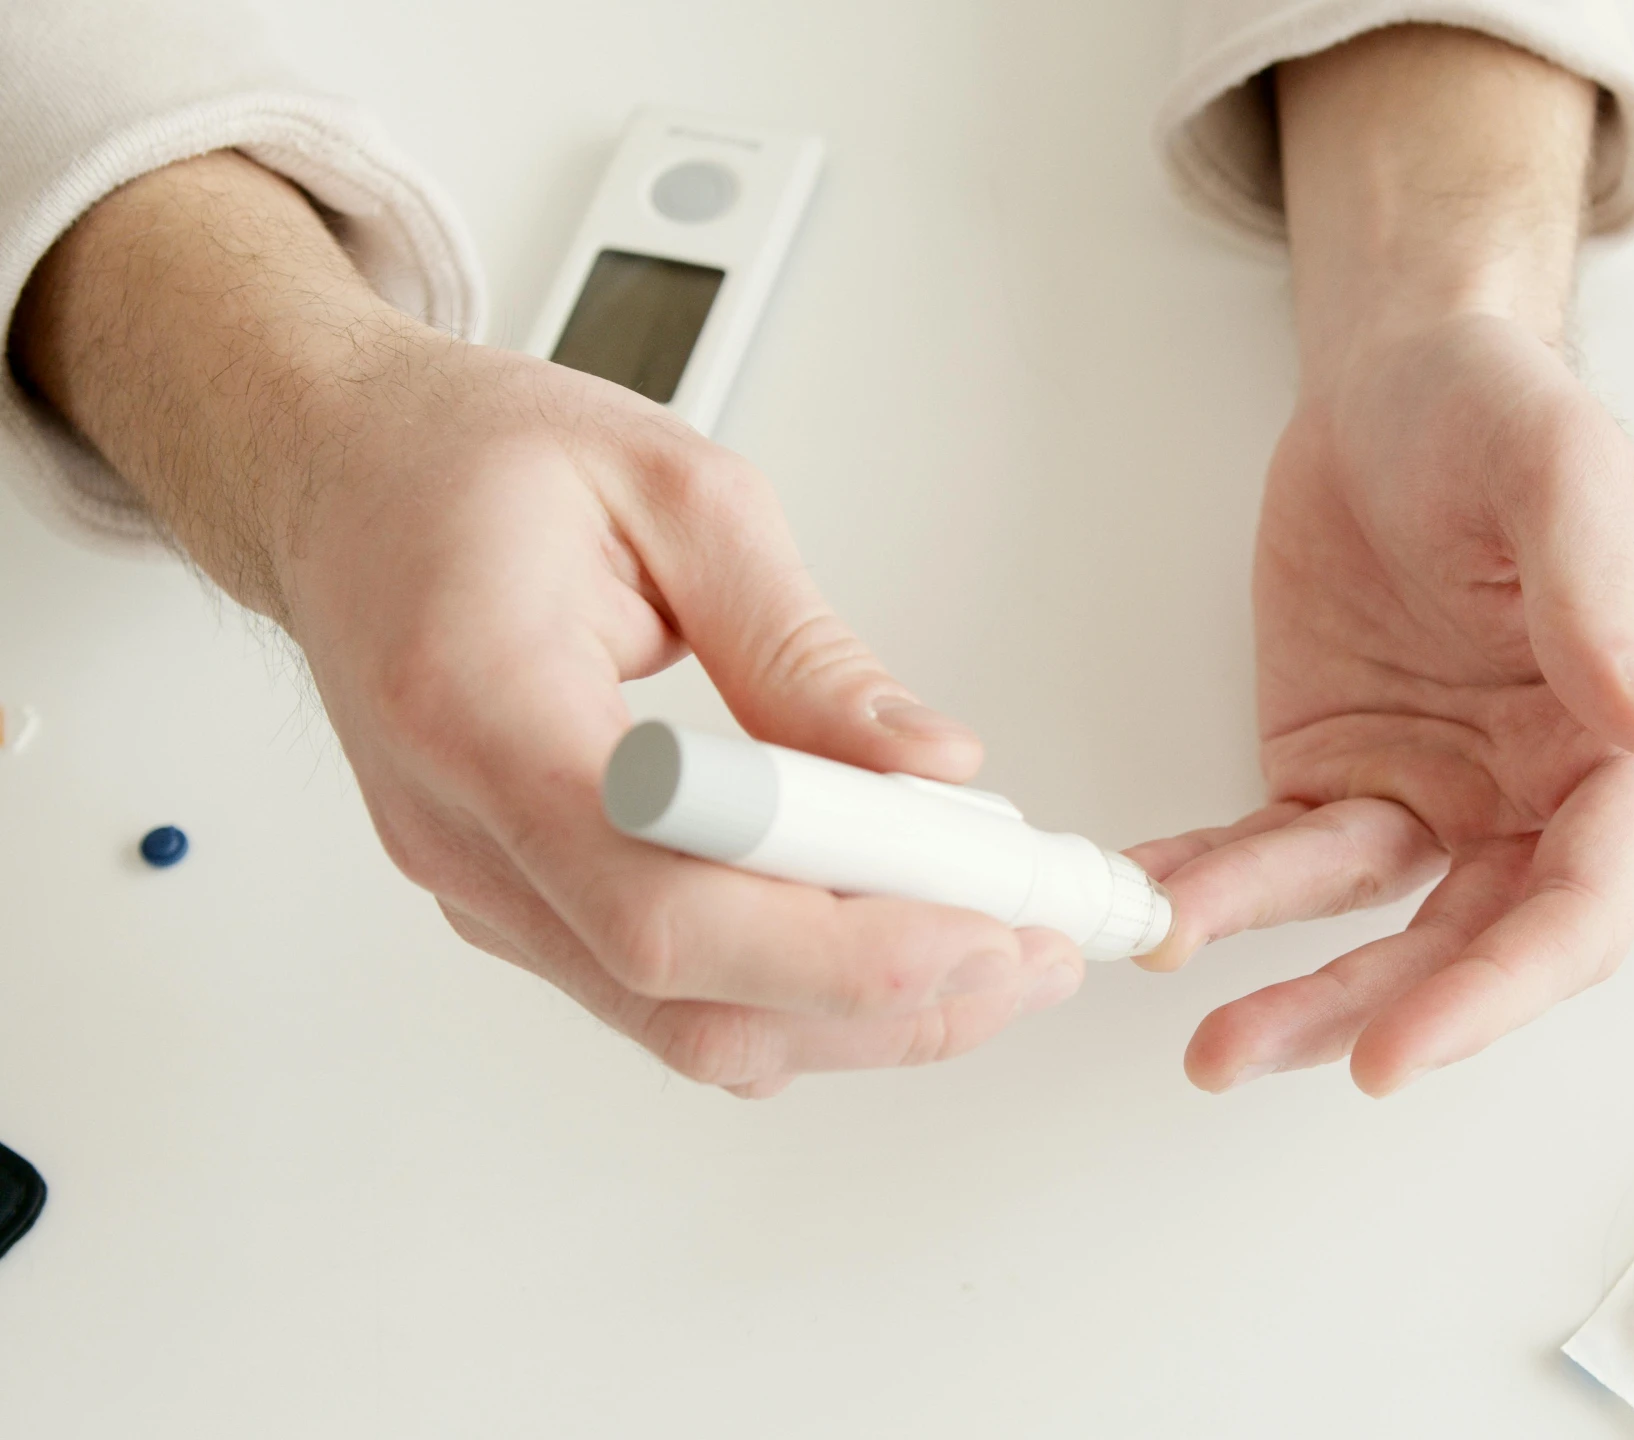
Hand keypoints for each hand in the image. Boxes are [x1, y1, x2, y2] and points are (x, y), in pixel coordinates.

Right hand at [11, 153, 1081, 1093]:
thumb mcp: (672, 490)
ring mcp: (479, 884)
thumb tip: (929, 767)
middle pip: (687, 998)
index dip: (837, 943)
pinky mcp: (513, 900)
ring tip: (996, 947)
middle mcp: (463, 832)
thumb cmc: (466, 459)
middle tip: (1031, 951)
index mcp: (481, 706)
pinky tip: (892, 933)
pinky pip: (664, 993)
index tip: (976, 917)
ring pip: (684, 1026)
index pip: (667, 902)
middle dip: (889, 999)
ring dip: (860, 1014)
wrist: (331, 471)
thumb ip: (802, 645)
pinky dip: (796, 988)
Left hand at [1129, 29, 1633, 1095]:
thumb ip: (1600, 594)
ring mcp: (1432, 795)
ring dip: (1286, 984)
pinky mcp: (1339, 775)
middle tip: (1249, 1052)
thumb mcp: (1558, 471)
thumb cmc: (1495, 411)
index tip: (1397, 1048)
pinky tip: (1157, 900)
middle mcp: (1534, 796)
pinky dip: (1219, 885)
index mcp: (1619, 749)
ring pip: (1365, 925)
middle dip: (1363, 1014)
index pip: (1575, 911)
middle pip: (1463, 947)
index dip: (1494, 994)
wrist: (1390, 378)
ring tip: (1199, 1037)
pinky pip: (1277, 856)